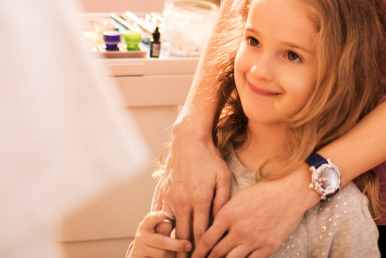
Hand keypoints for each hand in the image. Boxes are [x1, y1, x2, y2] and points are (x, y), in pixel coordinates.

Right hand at [132, 212, 192, 257]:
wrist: (142, 251)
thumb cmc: (156, 236)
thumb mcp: (158, 228)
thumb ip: (166, 225)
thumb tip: (178, 223)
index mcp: (146, 224)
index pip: (151, 218)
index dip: (157, 217)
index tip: (163, 215)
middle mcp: (141, 236)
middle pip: (161, 241)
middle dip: (176, 244)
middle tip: (189, 245)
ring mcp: (141, 249)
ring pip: (162, 254)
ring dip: (173, 254)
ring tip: (180, 253)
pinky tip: (173, 257)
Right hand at [156, 132, 232, 257]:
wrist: (188, 140)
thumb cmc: (209, 158)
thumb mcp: (223, 177)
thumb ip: (222, 201)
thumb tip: (221, 221)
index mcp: (200, 199)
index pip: (201, 234)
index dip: (203, 250)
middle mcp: (182, 201)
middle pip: (183, 236)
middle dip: (186, 253)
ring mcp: (170, 197)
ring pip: (170, 229)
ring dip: (174, 244)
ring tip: (178, 255)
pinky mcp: (163, 193)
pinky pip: (161, 217)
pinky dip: (164, 230)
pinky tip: (166, 238)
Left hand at [193, 162, 317, 257]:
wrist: (290, 192)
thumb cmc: (263, 192)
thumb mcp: (238, 198)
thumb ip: (224, 214)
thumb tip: (214, 229)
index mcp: (228, 214)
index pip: (207, 240)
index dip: (198, 252)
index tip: (193, 257)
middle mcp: (239, 230)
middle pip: (217, 254)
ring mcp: (253, 241)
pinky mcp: (267, 248)